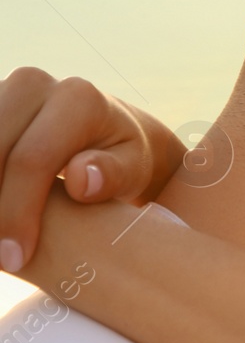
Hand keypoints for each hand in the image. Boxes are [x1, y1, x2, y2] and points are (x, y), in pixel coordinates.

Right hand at [0, 67, 186, 273]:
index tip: (14, 258)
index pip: (32, 161)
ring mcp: (5, 88)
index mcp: (78, 99)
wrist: (111, 131)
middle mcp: (35, 83)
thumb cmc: (127, 158)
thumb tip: (82, 182)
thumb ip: (113, 173)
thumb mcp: (134, 168)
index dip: (17, 212)